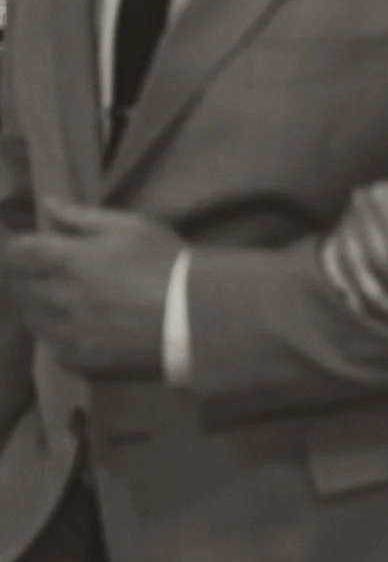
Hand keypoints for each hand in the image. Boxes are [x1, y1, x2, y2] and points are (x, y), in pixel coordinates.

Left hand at [2, 200, 180, 377]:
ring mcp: (66, 331)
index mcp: (69, 261)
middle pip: (18, 285)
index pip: (18, 252)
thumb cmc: (167, 263)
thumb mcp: (132, 227)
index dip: (20, 247)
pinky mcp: (78, 358)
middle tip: (47, 272)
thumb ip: (83, 217)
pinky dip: (55, 333)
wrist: (196, 316)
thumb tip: (47, 203)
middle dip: (26, 275)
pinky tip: (77, 326)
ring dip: (38, 305)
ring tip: (61, 301)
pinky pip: (49, 345)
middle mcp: (59, 297)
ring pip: (31, 317)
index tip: (32, 247)